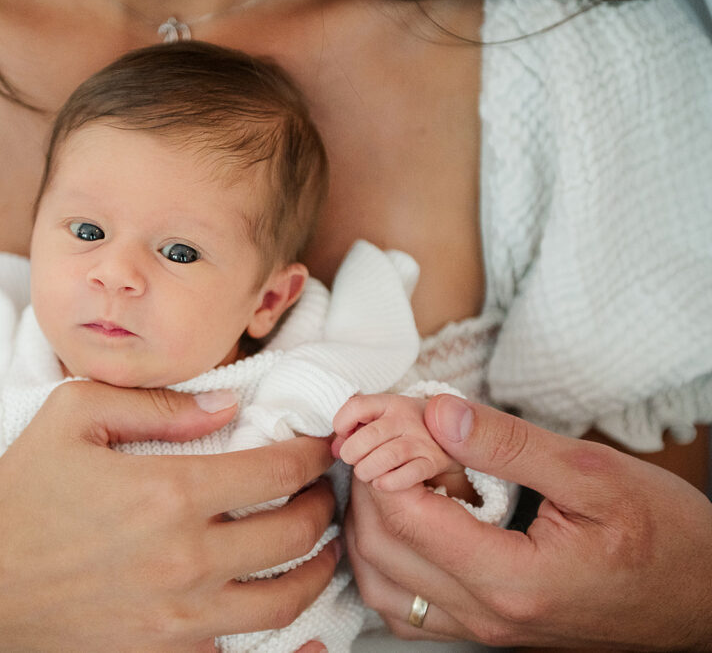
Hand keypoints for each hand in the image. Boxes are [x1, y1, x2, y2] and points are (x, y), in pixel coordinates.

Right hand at [0, 381, 337, 650]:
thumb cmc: (19, 496)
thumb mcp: (73, 416)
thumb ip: (157, 404)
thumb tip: (226, 406)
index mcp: (169, 492)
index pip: (278, 471)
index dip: (313, 454)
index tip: (320, 445)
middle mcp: (187, 559)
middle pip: (296, 535)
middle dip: (324, 506)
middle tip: (324, 491)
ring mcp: (180, 618)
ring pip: (287, 599)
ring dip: (317, 569)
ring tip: (319, 548)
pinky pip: (247, 650)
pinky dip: (283, 634)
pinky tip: (287, 610)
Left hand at [333, 394, 462, 491]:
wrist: (449, 436)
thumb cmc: (403, 429)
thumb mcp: (380, 421)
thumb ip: (354, 430)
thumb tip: (334, 448)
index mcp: (388, 403)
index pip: (356, 406)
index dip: (341, 422)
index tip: (343, 435)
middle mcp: (406, 417)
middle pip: (369, 435)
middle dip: (352, 453)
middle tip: (352, 460)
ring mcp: (422, 438)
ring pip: (387, 456)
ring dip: (368, 470)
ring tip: (365, 473)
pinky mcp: (435, 460)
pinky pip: (409, 474)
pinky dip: (389, 482)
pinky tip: (381, 484)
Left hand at [345, 394, 711, 649]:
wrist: (705, 600)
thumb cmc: (667, 538)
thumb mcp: (595, 474)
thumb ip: (508, 444)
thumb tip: (437, 414)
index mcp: (512, 578)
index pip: (405, 514)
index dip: (383, 459)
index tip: (391, 421)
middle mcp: (487, 615)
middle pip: (379, 546)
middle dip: (366, 483)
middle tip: (384, 437)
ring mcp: (483, 630)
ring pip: (380, 582)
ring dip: (366, 523)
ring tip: (390, 472)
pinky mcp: (486, 630)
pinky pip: (404, 607)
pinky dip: (384, 562)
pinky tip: (402, 523)